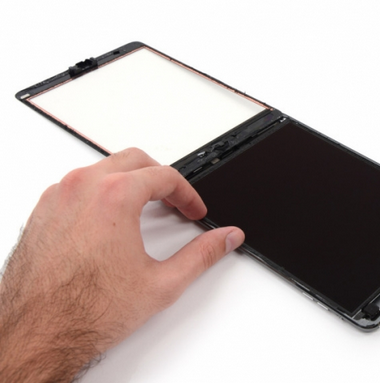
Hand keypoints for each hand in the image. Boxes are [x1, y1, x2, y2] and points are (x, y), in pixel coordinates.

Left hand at [0, 148, 243, 381]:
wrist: (38, 335)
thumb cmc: (87, 311)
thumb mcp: (162, 283)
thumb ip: (203, 255)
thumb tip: (226, 238)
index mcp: (115, 196)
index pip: (165, 176)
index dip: (188, 194)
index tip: (193, 211)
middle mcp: (82, 187)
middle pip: (135, 160)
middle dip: (161, 178)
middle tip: (174, 203)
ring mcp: (58, 196)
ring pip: (104, 168)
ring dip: (129, 182)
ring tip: (144, 210)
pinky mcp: (42, 210)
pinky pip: (78, 185)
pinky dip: (100, 192)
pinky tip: (110, 221)